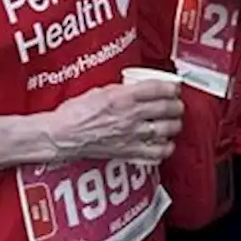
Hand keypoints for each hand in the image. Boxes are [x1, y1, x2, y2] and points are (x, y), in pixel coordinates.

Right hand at [48, 81, 183, 163]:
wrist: (62, 135)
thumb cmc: (75, 113)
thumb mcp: (101, 90)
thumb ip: (122, 90)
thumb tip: (136, 88)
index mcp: (124, 97)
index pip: (160, 89)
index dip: (173, 87)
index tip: (174, 87)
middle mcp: (131, 116)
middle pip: (168, 109)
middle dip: (177, 105)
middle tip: (176, 104)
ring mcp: (132, 135)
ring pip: (167, 130)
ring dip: (174, 125)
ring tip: (173, 122)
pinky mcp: (128, 152)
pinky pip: (155, 154)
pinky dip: (165, 149)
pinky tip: (165, 144)